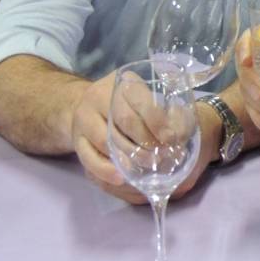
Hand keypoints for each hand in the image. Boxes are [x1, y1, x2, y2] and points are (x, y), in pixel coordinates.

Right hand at [71, 71, 213, 203]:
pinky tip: (121, 178)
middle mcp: (99, 97)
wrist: (86, 105)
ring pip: (107, 140)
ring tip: (148, 166)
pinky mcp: (76, 140)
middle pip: (125, 121)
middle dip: (147, 140)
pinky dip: (105, 170)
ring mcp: (84, 118)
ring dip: (129, 157)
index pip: (141, 100)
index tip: (171, 138)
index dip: (157, 121)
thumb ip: (162, 109)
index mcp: (122, 83)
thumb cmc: (127, 103)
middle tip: (162, 155)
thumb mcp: (143, 96)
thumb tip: (183, 132)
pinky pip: (89, 158)